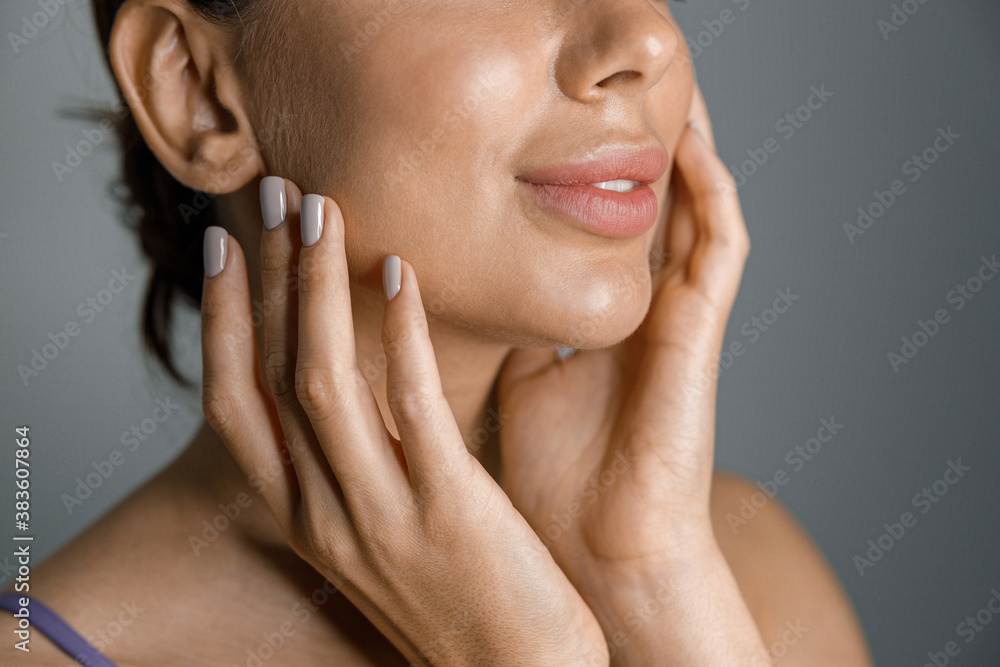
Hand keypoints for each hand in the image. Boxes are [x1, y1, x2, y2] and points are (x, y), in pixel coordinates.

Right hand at [199, 177, 608, 665]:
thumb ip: (361, 463)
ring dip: (318, 287)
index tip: (222, 250)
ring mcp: (382, 514)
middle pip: (272, 377)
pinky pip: (413, 406)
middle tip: (271, 195)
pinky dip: (400, 333)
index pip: (234, 407)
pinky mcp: (449, 508)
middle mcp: (326, 515)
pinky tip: (399, 274)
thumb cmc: (457, 596)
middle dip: (266, 278)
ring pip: (325, 382)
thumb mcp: (384, 531)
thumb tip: (364, 379)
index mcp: (305, 519)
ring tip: (323, 210)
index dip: (221, 323)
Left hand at [498, 83, 764, 661]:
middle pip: (647, 216)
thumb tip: (465, 292)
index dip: (583, 187)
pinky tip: (694, 148)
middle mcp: (644, 317)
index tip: (547, 140)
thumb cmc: (557, 483)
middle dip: (631, 158)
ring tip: (661, 98)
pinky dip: (714, 195)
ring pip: (693, 218)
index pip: (600, 238)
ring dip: (682, 157)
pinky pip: (721, 249)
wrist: (600, 550)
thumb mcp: (518, 387)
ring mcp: (677, 322)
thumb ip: (508, 335)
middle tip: (605, 102)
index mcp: (602, 329)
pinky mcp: (700, 334)